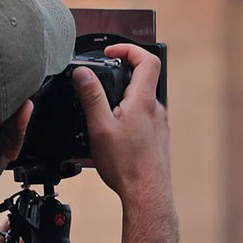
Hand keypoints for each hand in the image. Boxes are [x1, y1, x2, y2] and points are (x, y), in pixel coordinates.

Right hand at [73, 44, 171, 208]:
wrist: (146, 194)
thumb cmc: (126, 166)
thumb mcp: (100, 127)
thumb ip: (91, 96)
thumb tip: (82, 72)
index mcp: (143, 100)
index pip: (147, 59)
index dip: (129, 49)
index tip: (111, 52)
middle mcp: (156, 109)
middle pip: (141, 79)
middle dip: (118, 77)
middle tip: (98, 85)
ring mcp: (159, 124)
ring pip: (140, 100)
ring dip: (121, 100)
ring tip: (102, 116)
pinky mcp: (157, 138)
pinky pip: (142, 118)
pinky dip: (127, 117)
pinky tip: (113, 137)